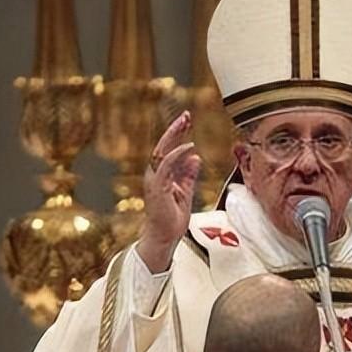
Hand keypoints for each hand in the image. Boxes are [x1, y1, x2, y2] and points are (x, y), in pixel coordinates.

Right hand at [137, 111, 200, 272]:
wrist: (164, 236)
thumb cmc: (172, 218)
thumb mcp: (186, 192)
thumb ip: (189, 175)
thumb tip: (196, 158)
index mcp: (162, 174)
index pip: (169, 149)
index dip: (178, 134)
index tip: (187, 121)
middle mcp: (155, 174)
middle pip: (164, 145)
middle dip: (175, 129)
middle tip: (186, 115)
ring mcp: (155, 180)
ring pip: (162, 151)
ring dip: (174, 136)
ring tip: (185, 123)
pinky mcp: (158, 187)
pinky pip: (166, 166)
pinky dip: (177, 155)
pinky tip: (188, 147)